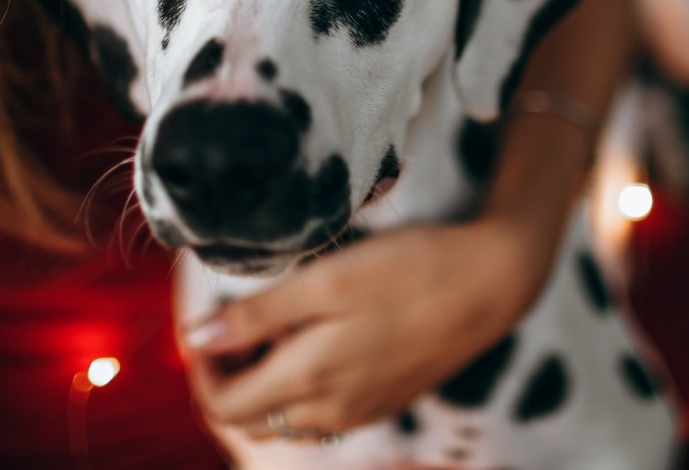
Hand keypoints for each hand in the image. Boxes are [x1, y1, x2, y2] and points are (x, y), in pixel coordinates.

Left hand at [179, 215, 557, 440]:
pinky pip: (323, 411)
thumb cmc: (410, 271)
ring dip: (266, 381)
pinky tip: (320, 334)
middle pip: (251, 418)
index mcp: (310, 381)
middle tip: (240, 318)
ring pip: (286, 418)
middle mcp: (332, 412)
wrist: (492, 284)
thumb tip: (196, 339)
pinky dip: (302, 383)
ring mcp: (361, 412)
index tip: (207, 324)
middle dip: (230, 376)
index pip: (224, 408)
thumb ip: (258, 314)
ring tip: (280, 322)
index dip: (202, 371)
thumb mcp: (327, 279)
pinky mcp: (384, 402)